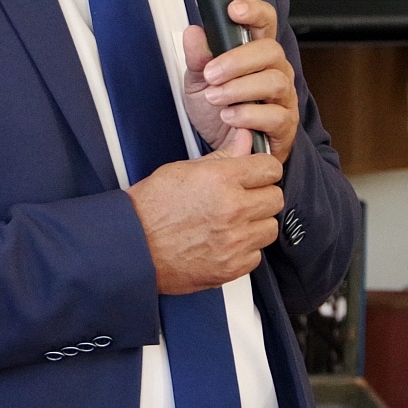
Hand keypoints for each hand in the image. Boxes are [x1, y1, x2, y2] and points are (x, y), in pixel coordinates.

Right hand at [126, 130, 283, 294]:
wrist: (131, 247)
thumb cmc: (150, 208)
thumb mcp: (183, 170)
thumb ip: (222, 156)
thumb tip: (246, 139)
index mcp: (221, 179)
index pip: (270, 167)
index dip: (263, 169)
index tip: (256, 174)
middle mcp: (232, 209)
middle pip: (276, 198)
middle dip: (262, 196)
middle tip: (243, 198)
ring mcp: (234, 241)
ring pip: (269, 228)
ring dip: (256, 224)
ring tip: (233, 222)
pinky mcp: (231, 268)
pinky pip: (256, 256)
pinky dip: (244, 250)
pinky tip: (225, 242)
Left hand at [182, 0, 299, 163]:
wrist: (225, 149)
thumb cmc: (217, 111)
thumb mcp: (198, 82)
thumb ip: (197, 58)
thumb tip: (193, 33)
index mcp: (256, 53)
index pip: (265, 21)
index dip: (254, 11)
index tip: (234, 10)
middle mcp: (276, 70)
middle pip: (271, 51)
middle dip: (237, 60)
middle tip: (211, 74)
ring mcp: (284, 98)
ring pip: (275, 82)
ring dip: (240, 88)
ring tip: (215, 98)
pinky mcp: (285, 125)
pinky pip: (276, 115)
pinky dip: (249, 115)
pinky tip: (229, 117)